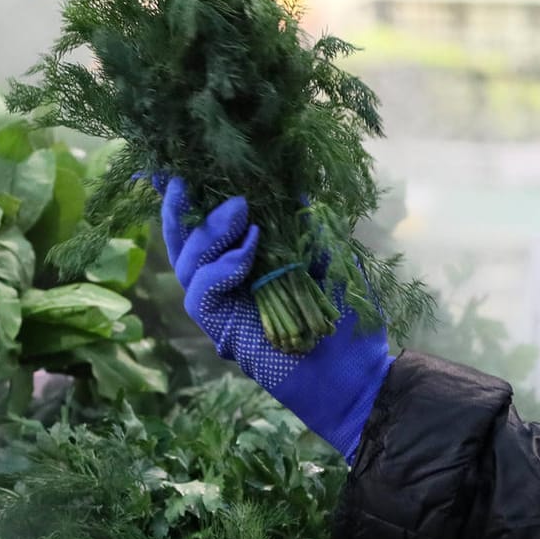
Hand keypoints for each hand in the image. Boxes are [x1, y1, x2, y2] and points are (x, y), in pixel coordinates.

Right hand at [160, 176, 392, 462]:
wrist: (359, 375)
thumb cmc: (351, 320)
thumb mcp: (333, 258)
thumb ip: (308, 225)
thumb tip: (294, 181)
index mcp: (248, 262)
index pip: (207, 226)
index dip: (186, 198)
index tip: (180, 163)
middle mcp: (228, 283)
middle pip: (183, 242)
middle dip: (179, 207)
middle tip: (189, 176)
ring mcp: (224, 307)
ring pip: (187, 265)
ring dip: (210, 232)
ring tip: (241, 209)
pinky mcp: (223, 331)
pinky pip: (202, 296)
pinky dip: (221, 268)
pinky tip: (251, 249)